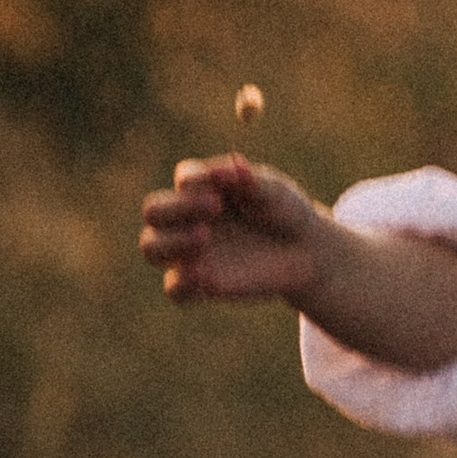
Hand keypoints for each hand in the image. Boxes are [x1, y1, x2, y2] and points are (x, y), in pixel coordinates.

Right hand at [139, 154, 327, 304]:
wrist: (305, 251)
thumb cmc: (284, 211)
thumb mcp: (275, 191)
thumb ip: (251, 180)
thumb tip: (232, 168)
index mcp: (202, 187)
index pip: (185, 178)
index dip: (199, 179)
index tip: (231, 181)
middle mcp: (187, 217)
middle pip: (153, 210)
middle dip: (177, 208)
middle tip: (214, 208)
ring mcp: (190, 251)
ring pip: (151, 247)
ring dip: (170, 242)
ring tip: (204, 237)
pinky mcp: (200, 283)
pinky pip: (175, 289)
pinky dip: (182, 284)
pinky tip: (205, 277)